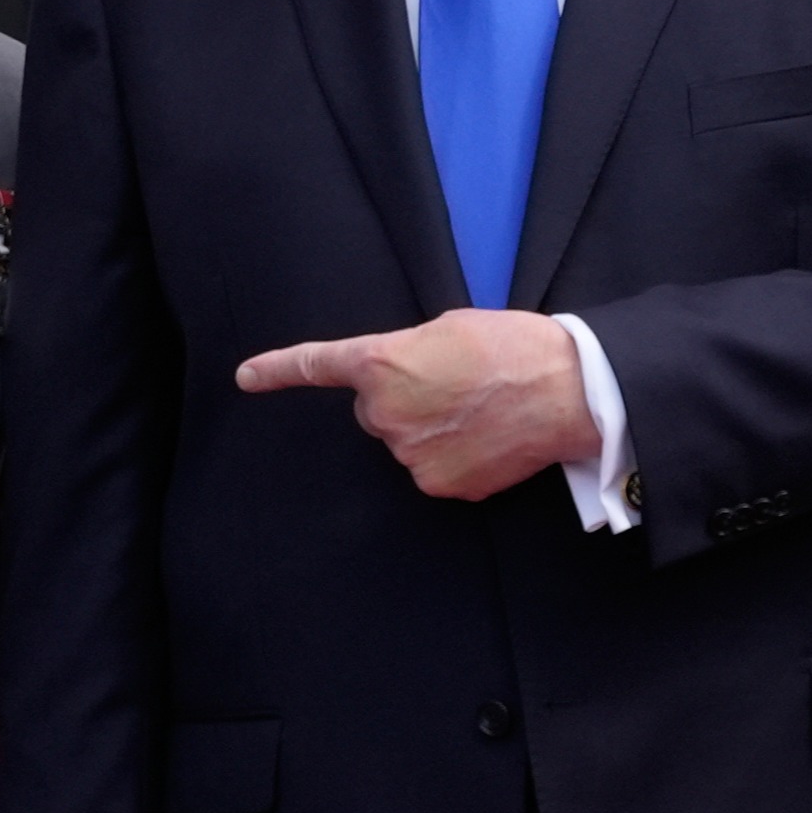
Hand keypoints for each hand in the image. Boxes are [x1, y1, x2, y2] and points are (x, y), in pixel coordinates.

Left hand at [236, 309, 596, 501]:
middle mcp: (385, 413)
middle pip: (374, 412)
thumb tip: (405, 379)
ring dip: (430, 428)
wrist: (565, 390)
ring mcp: (409, 455)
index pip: (318, 364)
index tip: (246, 377)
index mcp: (382, 363)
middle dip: (403, 401)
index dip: (277, 370)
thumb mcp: (447, 329)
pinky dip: (454, 456)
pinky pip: (433, 469)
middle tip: (454, 385)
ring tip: (479, 408)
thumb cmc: (513, 346)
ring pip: (405, 443)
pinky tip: (487, 438)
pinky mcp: (439, 484)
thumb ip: (407, 353)